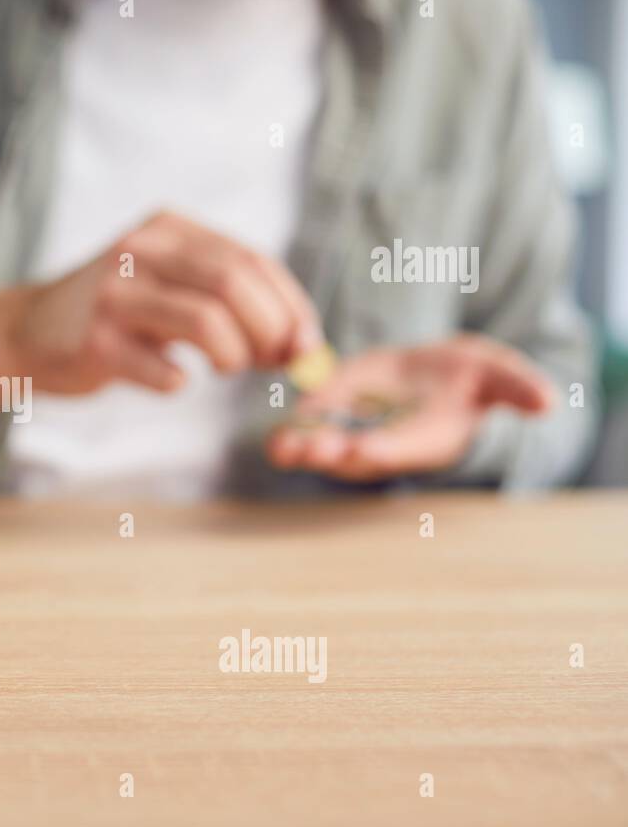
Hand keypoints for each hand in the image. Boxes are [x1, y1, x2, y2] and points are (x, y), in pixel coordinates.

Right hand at [0, 211, 323, 394]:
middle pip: (234, 283)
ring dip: (234, 356)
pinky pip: (161, 369)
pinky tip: (175, 379)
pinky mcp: (95, 342)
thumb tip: (301, 345)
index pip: (249, 260)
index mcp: (167, 229)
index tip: (307, 344)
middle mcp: (140, 251)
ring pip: (206, 320)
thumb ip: (229, 302)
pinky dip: (179, 380)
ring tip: (227, 368)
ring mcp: (114, 295)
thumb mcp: (169, 286)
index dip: (289, 305)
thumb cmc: (117, 314)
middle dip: (271, 330)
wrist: (28, 331)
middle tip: (274, 362)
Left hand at [267, 335, 554, 480]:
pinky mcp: (337, 407)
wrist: (441, 371)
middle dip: (329, 454)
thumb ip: (518, 388)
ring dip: (301, 447)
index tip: (361, 450)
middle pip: (353, 455)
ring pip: (324, 444)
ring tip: (279, 448)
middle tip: (306, 451)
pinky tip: (276, 425)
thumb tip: (549, 401)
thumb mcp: (501, 375)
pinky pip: (311, 420)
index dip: (382, 450)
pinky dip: (294, 424)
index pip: (401, 449)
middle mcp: (388, 441)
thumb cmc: (476, 377)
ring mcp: (357, 427)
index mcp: (426, 439)